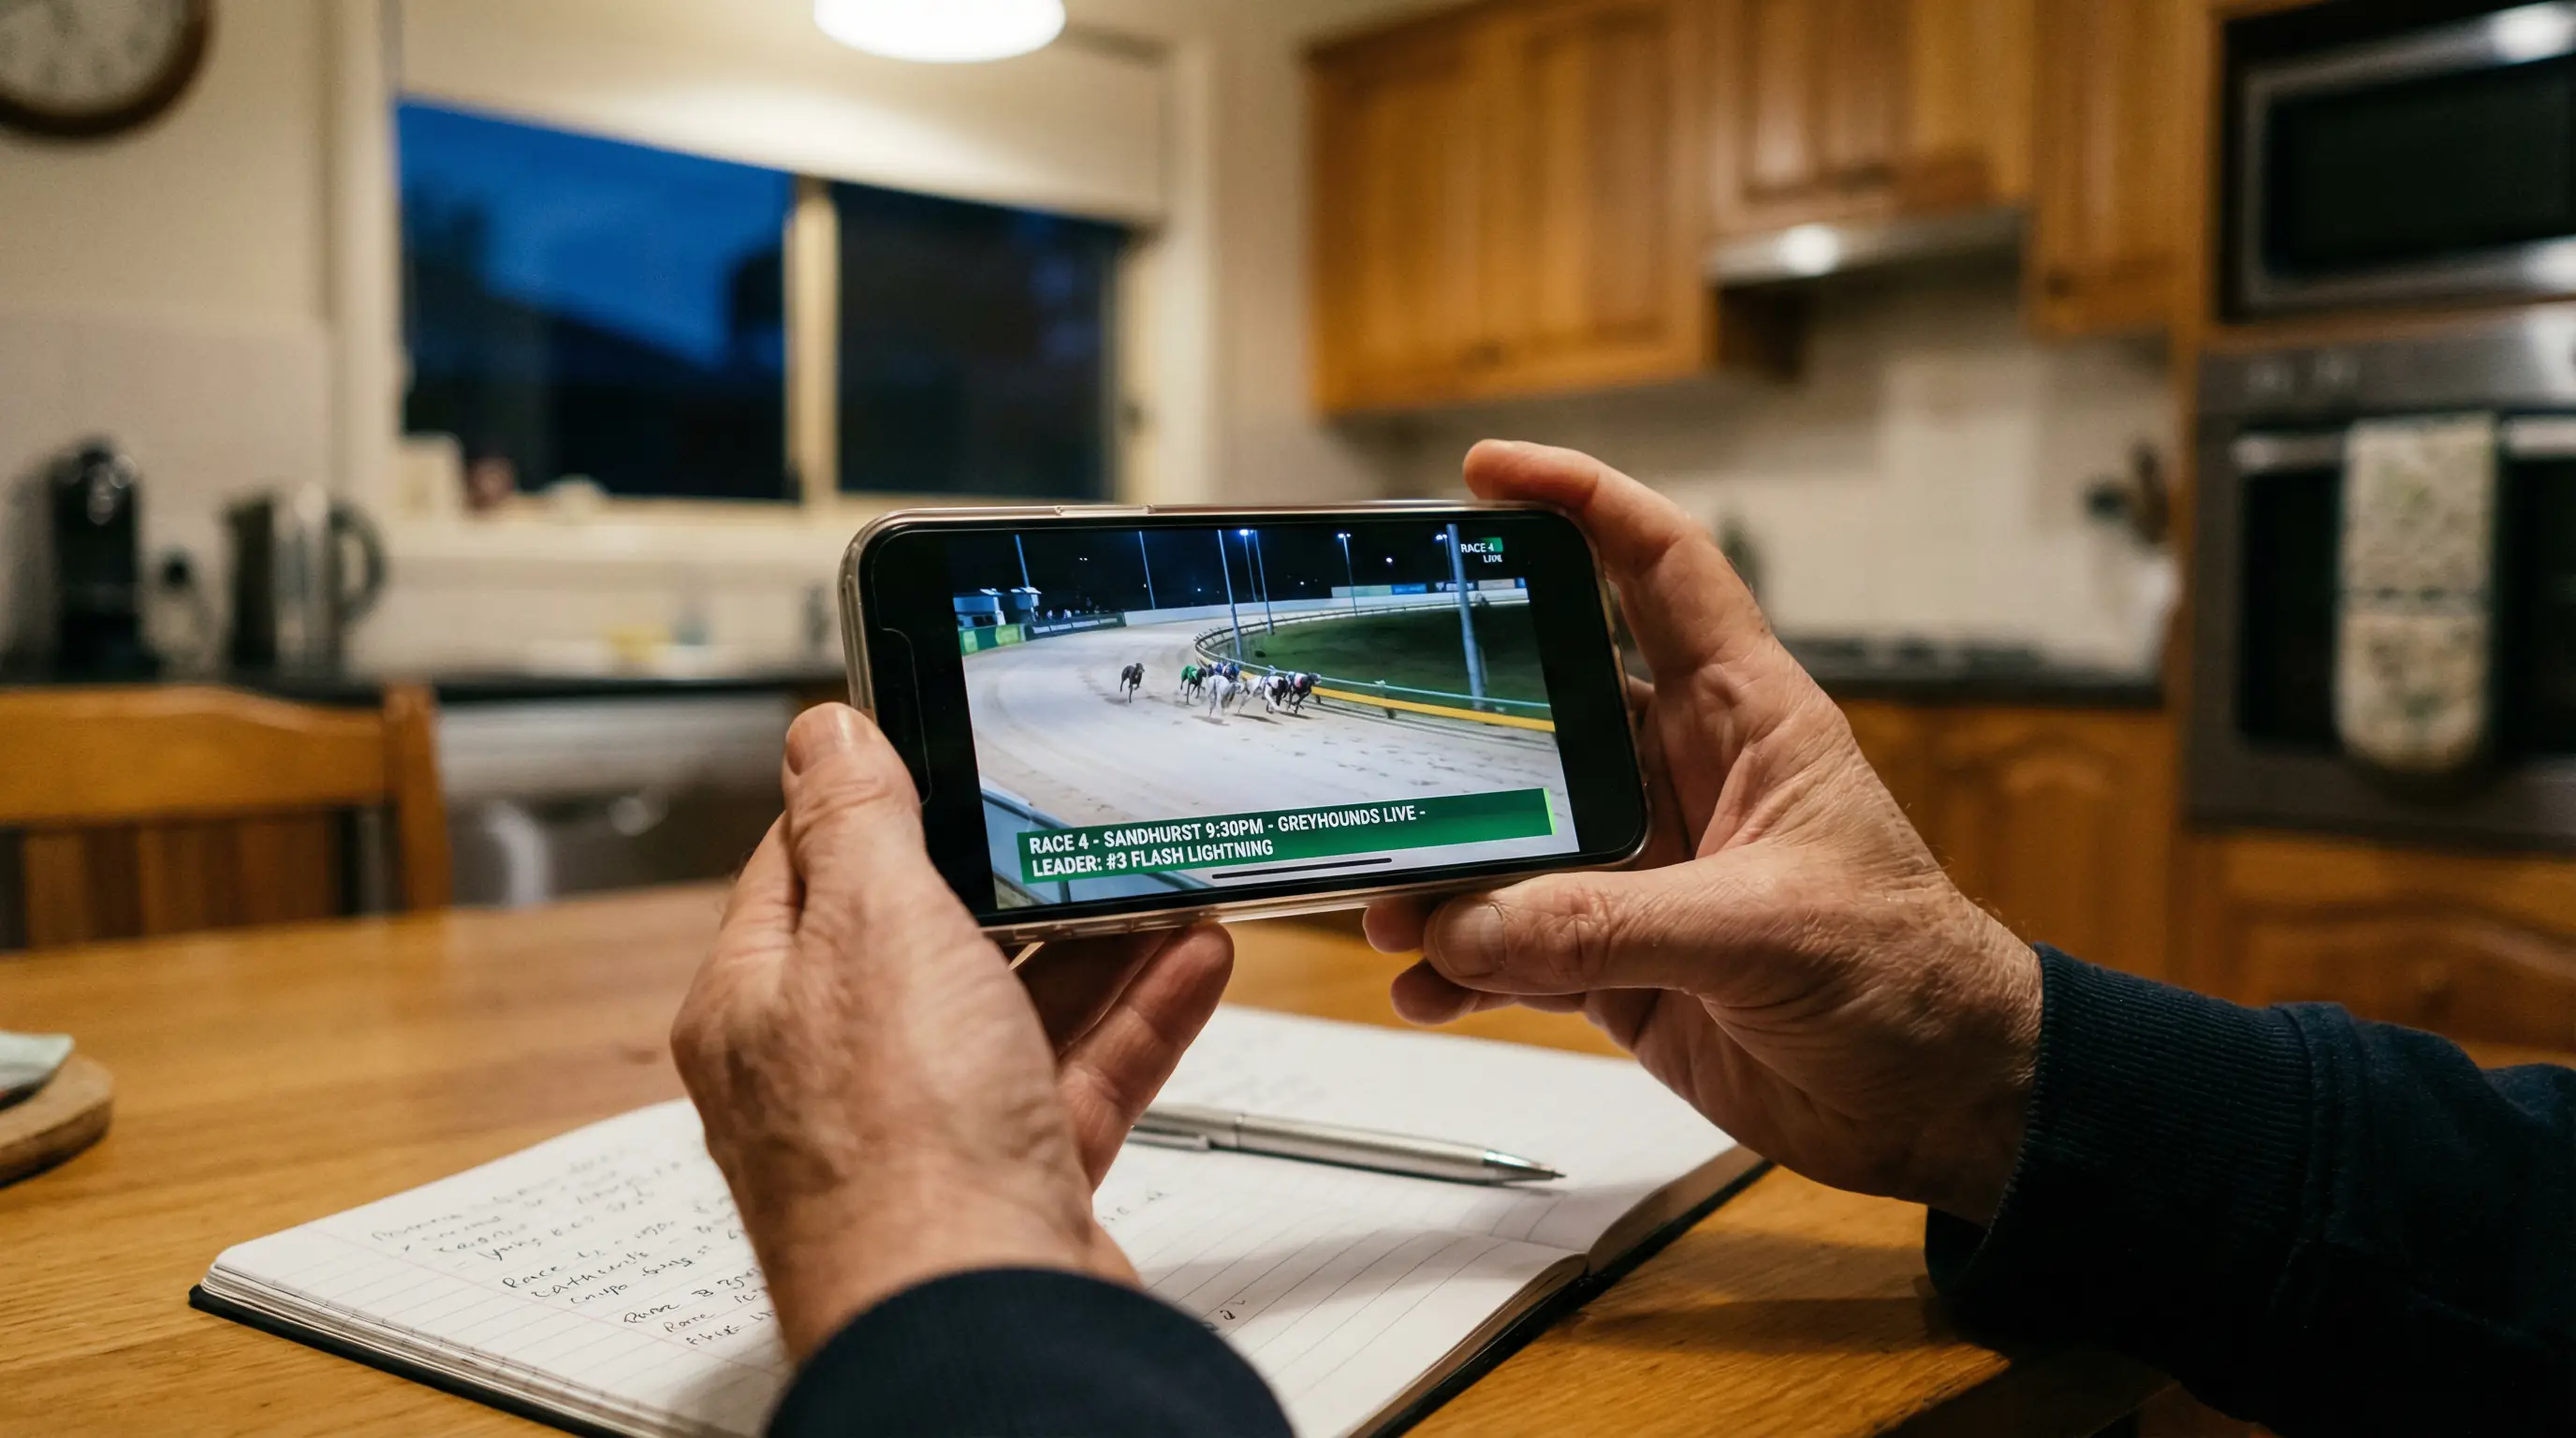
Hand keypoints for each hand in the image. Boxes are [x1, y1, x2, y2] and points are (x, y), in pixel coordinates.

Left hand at [672, 704, 1232, 1359]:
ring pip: (1015, 1009)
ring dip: (1095, 941)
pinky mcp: (1013, 1181)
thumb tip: (823, 737)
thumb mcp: (873, 926)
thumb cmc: (897, 1151)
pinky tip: (1189, 960)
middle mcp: (834, 1071)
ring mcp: (927, 1133)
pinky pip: (1079, 1078)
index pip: (806, 867)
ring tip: (1161, 875)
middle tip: (1078, 814)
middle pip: (925, 938)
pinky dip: (1137, 1017)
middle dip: (1015, 876)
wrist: (981, 1324)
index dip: (878, 800)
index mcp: (762, 1004)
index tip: (946, 747)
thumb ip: (858, 821)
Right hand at [1368, 441, 2041, 1223]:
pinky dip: (1460, 963)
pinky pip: (1512, 943)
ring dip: (1446, 867)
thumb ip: (1610, 925)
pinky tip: (1425, 985)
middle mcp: (1680, 777)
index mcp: (1743, 718)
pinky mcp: (1621, 958)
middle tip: (1374, 721)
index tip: (1488, 474)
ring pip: (1512, 836)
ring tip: (1389, 901)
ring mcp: (1644, 868)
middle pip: (1545, 706)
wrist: (1943, 1105)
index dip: (1581, 502)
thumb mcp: (1768, 933)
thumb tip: (1472, 922)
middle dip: (1456, 717)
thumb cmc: (1912, 980)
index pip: (1659, 569)